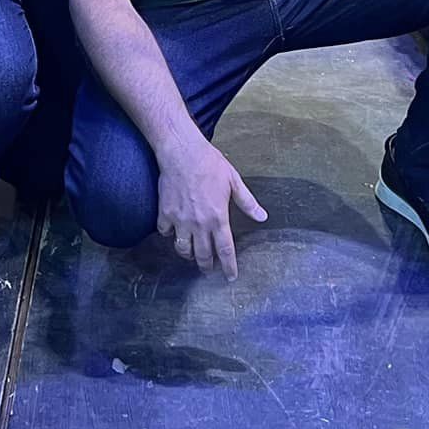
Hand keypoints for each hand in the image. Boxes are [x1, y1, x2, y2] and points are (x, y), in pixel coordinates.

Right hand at [156, 136, 267, 279]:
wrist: (182, 152)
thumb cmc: (209, 163)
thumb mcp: (234, 181)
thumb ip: (247, 202)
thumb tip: (262, 216)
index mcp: (218, 217)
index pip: (225, 249)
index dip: (229, 266)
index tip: (230, 277)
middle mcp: (199, 223)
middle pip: (203, 255)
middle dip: (207, 266)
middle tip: (210, 270)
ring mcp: (180, 220)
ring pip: (183, 249)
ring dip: (189, 255)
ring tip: (192, 254)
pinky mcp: (165, 213)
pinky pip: (165, 233)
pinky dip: (170, 235)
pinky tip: (174, 233)